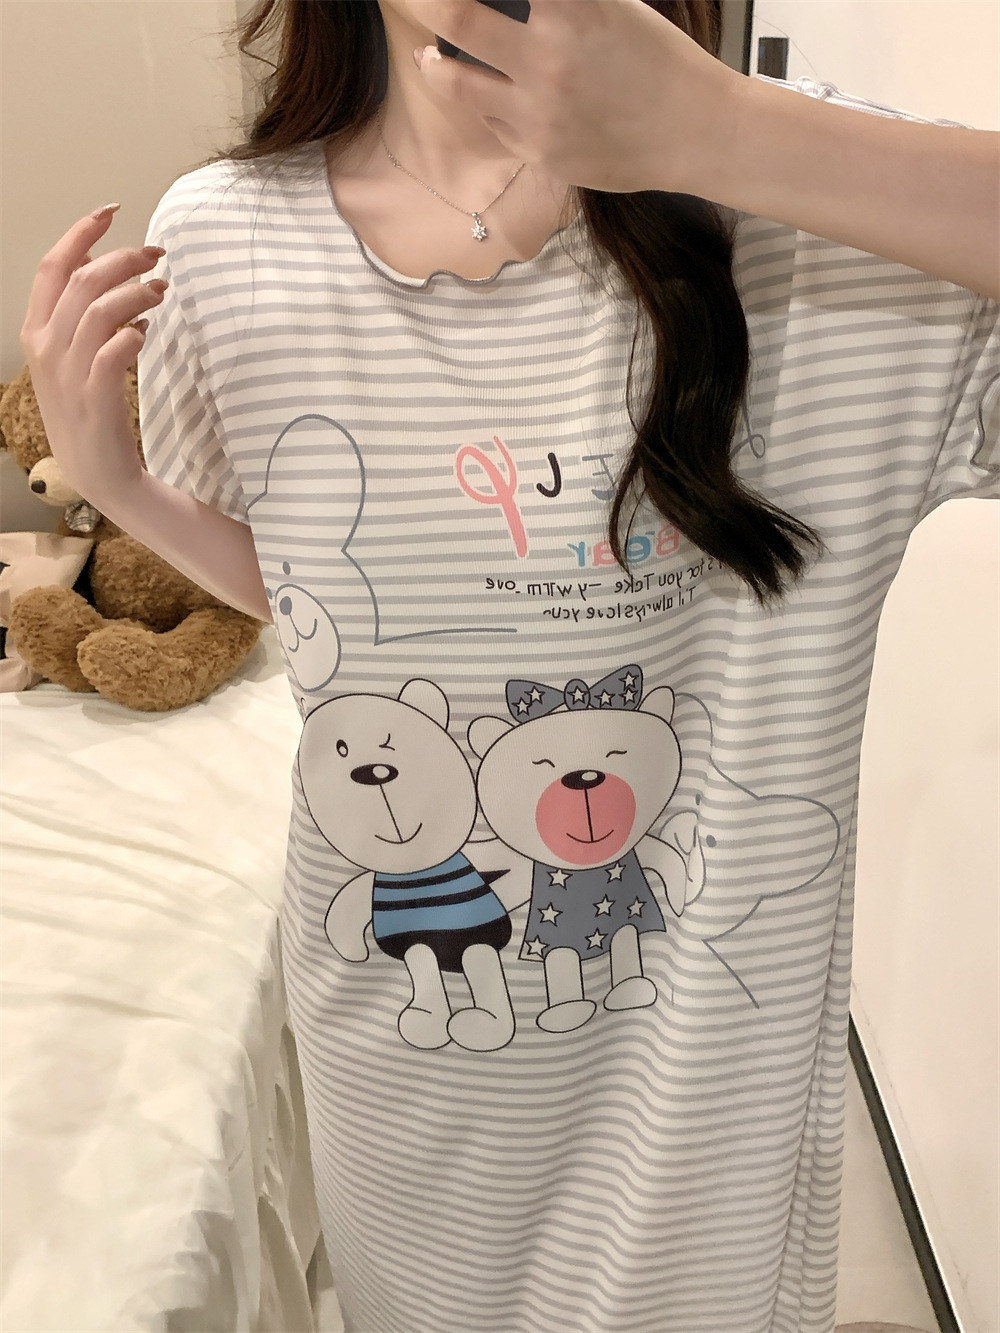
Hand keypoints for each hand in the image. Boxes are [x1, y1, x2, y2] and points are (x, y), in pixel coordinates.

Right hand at [19, 207, 168, 505]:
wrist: (101, 473)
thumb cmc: (91, 412)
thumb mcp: (71, 358)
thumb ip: (78, 314)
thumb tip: (98, 265)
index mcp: (36, 331)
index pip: (52, 266)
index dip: (81, 233)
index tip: (111, 211)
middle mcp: (47, 347)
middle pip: (83, 279)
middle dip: (124, 257)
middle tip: (158, 255)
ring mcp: (69, 372)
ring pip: (101, 307)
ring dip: (137, 291)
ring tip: (162, 291)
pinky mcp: (97, 395)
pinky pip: (115, 348)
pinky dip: (134, 332)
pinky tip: (146, 332)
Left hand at [409, 0, 739, 193]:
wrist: (692, 132)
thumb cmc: (657, 60)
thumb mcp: (613, 6)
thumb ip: (559, 3)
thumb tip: (515, 5)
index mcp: (571, 8)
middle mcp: (547, 58)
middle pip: (455, 17)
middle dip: (426, 2)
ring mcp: (538, 111)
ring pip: (458, 82)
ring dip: (436, 64)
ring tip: (429, 56)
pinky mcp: (539, 152)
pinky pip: (492, 122)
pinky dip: (485, 104)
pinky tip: (489, 95)